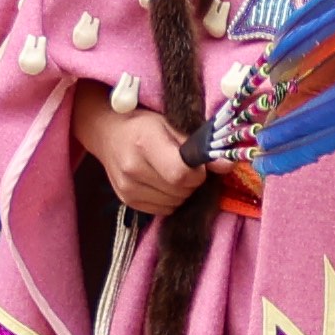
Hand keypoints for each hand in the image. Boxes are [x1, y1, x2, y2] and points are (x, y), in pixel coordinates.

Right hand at [85, 100, 198, 219]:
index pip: (181, 175)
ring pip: (174, 204)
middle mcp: (132, 168)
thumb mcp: (172, 124)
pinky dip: (169, 199)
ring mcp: (127, 187)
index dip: (197, 173)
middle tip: (184, 167)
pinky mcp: (126, 201)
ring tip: (171, 174)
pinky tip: (161, 183)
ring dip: (181, 192)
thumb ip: (199, 146)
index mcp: (144, 143)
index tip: (196, 164)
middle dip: (191, 182)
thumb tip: (227, 165)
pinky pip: (163, 210)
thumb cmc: (143, 124)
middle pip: (180, 191)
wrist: (107, 132)